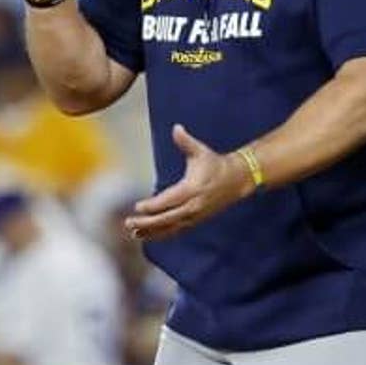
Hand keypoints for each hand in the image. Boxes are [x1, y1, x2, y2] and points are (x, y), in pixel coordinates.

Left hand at [123, 125, 254, 241]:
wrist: (237, 180)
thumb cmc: (215, 163)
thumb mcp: (200, 151)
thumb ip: (186, 141)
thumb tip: (176, 128)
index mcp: (192, 189)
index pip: (168, 200)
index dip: (152, 205)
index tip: (137, 207)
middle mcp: (193, 206)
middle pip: (166, 218)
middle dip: (147, 222)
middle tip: (128, 223)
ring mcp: (194, 216)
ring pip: (170, 228)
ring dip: (151, 232)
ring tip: (134, 233)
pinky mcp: (195, 220)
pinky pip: (176, 230)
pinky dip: (161, 234)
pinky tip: (147, 236)